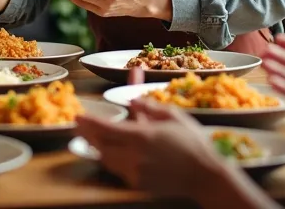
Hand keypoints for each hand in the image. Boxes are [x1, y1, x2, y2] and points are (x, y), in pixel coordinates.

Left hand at [75, 99, 232, 198]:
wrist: (206, 175)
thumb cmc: (193, 142)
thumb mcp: (173, 116)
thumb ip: (149, 107)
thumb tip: (131, 99)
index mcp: (142, 137)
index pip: (106, 129)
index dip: (89, 123)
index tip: (78, 116)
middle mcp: (135, 157)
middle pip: (100, 146)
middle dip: (88, 135)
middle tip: (80, 125)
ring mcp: (135, 173)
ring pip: (107, 160)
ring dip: (99, 148)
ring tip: (94, 137)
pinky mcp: (139, 185)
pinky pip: (119, 171)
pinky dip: (114, 160)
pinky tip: (117, 152)